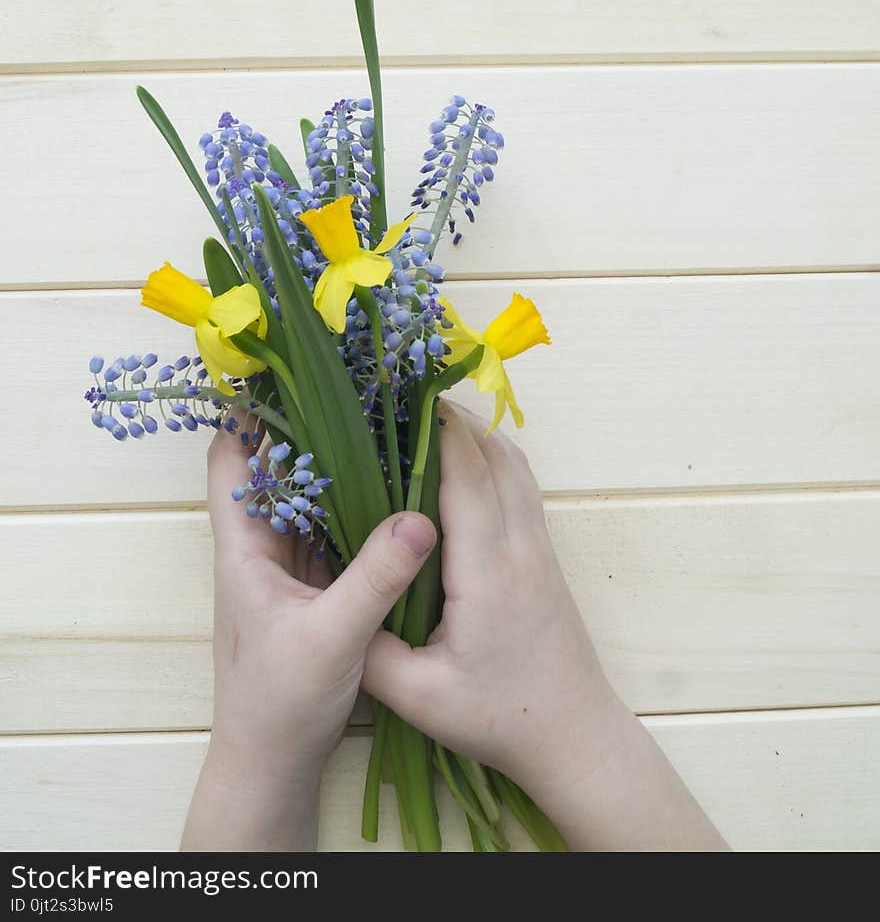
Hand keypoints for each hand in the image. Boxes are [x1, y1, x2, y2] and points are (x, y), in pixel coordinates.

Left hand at [181, 421, 435, 850]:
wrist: (273, 761)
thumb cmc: (280, 701)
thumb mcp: (331, 637)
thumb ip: (375, 578)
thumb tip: (422, 518)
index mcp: (244, 548)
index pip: (230, 462)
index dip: (247, 414)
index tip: (287, 370)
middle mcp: (262, 548)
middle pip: (277, 470)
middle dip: (311, 428)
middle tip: (358, 384)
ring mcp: (290, 567)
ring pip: (310, 499)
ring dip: (339, 466)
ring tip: (382, 422)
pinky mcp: (316, 587)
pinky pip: (336, 531)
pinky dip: (359, 506)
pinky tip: (395, 489)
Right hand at [363, 402, 726, 850]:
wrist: (574, 734)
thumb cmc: (497, 717)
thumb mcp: (417, 696)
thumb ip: (368, 648)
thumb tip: (331, 600)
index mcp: (486, 570)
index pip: (467, 475)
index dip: (438, 428)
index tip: (402, 394)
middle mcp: (519, 546)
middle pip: (493, 455)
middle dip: (450, 419)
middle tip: (400, 397)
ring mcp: (539, 547)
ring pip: (514, 465)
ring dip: (476, 434)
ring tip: (426, 421)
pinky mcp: (545, 556)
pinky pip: (522, 485)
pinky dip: (495, 457)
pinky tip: (463, 464)